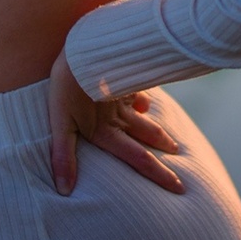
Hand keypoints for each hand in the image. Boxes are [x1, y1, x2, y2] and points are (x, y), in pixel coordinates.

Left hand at [46, 52, 183, 196]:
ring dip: (156, 128)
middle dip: (164, 148)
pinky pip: (138, 89)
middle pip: (147, 135)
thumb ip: (63, 156)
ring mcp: (123, 95)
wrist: (83, 48)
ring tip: (168, 138)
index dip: (158, 174)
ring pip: (145, 114)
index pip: (138, 158)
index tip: (179, 187)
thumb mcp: (61, 124)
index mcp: (107, 131)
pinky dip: (143, 98)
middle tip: (178, 156)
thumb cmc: (67, 87)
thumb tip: (65, 190)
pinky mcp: (121, 76)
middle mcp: (119, 116)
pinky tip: (143, 101)